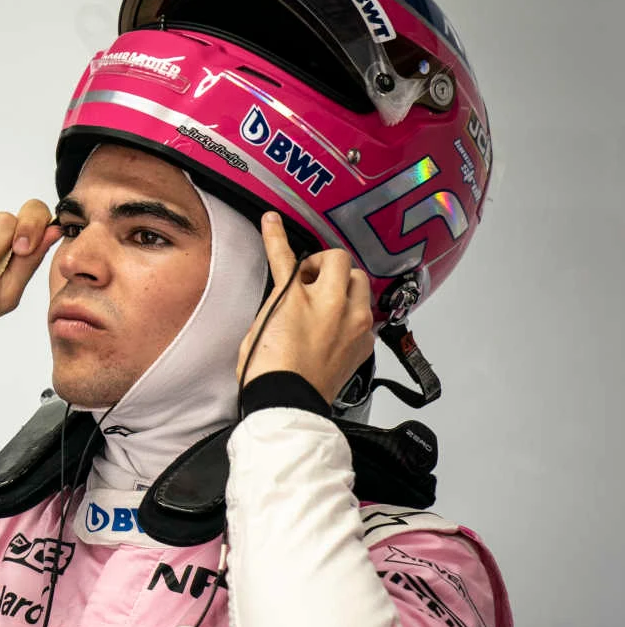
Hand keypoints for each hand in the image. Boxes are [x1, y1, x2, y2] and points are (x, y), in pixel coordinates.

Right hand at [237, 212, 376, 402]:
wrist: (287, 403)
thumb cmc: (268, 371)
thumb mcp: (261, 325)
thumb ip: (279, 300)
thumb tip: (290, 294)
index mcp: (296, 298)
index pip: (285, 255)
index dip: (275, 236)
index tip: (273, 223)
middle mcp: (331, 304)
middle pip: (339, 261)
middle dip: (323, 266)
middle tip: (307, 281)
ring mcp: (353, 323)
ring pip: (360, 282)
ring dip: (343, 285)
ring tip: (327, 303)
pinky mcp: (364, 341)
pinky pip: (365, 314)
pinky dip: (351, 314)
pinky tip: (335, 328)